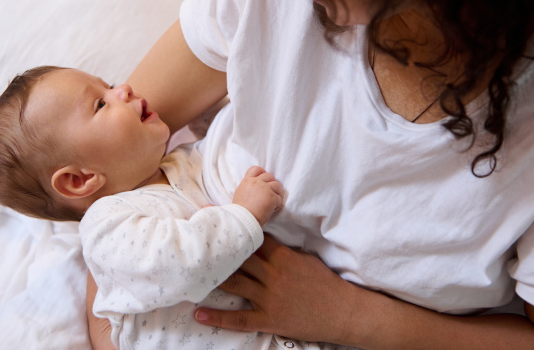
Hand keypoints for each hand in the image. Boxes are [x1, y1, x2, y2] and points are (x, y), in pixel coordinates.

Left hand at [193, 234, 361, 344]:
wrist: (343, 311)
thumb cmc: (325, 282)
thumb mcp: (305, 258)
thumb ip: (282, 249)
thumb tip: (263, 237)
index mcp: (282, 256)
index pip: (252, 237)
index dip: (233, 226)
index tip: (215, 214)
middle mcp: (273, 274)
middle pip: (238, 257)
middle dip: (216, 246)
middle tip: (195, 236)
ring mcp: (269, 297)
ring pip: (234, 284)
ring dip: (212, 277)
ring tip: (191, 271)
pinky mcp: (269, 319)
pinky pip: (239, 319)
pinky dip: (218, 318)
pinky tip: (199, 314)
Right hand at [233, 166, 283, 225]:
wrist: (243, 219)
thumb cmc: (240, 210)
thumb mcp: (240, 193)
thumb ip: (248, 187)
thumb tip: (253, 187)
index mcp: (247, 181)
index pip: (256, 169)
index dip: (262, 172)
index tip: (264, 179)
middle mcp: (257, 182)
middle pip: (269, 176)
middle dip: (271, 183)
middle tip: (269, 193)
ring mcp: (265, 189)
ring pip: (277, 185)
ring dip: (276, 193)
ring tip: (272, 201)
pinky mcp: (272, 198)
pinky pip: (279, 199)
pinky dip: (277, 204)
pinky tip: (272, 209)